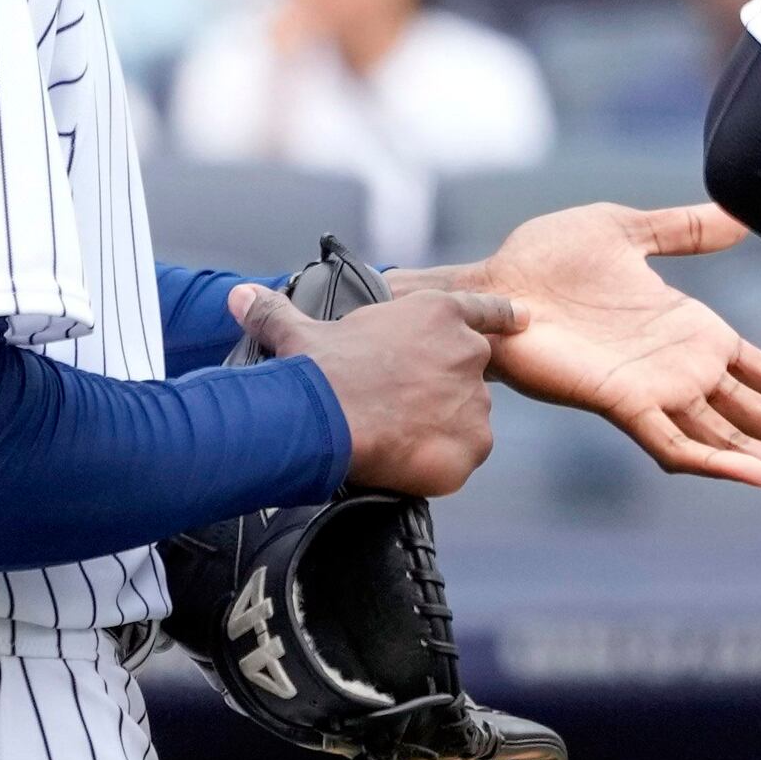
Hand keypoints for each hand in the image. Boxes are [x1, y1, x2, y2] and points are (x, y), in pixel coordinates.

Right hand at [241, 277, 517, 494]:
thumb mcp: (296, 332)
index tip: (520, 319)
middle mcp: (466, 353)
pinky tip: (408, 462)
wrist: (325, 420)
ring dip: (442, 427)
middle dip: (443, 390)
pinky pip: (462, 456)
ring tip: (398, 436)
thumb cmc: (317, 371)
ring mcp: (474, 401)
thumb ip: (275, 312)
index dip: (501, 316)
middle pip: (469, 375)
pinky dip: (441, 462)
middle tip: (403, 407)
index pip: (483, 310)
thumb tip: (240, 297)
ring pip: (467, 418)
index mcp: (436, 315)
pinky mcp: (472, 446)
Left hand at [435, 203, 760, 496]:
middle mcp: (686, 376)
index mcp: (697, 339)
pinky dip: (716, 461)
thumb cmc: (546, 260)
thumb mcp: (629, 231)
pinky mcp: (622, 404)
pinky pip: (676, 443)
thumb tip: (738, 217)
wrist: (491, 284)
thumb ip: (684, 231)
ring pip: (738, 441)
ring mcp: (658, 395)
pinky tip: (757, 475)